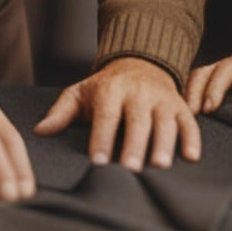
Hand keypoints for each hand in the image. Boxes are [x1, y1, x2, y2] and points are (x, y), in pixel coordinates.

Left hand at [34, 57, 201, 168]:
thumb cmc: (106, 86)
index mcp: (111, 90)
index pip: (106, 116)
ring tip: (159, 165)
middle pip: (137, 120)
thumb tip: (40, 131)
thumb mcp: (80, 92)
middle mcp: (138, 93)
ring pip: (165, 121)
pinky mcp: (180, 105)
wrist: (141, 61)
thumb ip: (61, 113)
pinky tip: (190, 157)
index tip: (97, 162)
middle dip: (134, 144)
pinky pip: (188, 121)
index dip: (102, 139)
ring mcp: (161, 99)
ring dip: (164, 143)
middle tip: (130, 169)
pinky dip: (191, 138)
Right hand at [184, 52, 231, 113]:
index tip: (209, 109)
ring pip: (196, 80)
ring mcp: (219, 72)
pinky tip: (187, 118)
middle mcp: (229, 65)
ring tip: (184, 121)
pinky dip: (190, 101)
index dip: (215, 88)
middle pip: (204, 73)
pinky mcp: (214, 84)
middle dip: (194, 94)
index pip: (226, 71)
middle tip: (189, 118)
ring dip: (189, 98)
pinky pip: (196, 88)